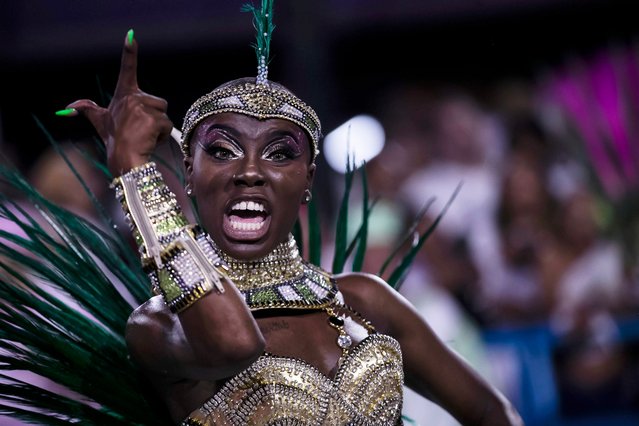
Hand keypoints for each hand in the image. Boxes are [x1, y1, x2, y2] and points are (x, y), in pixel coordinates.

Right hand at [60, 30, 172, 175]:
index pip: (127, 69)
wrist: (123, 159)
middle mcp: (133, 98)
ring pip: (164, 114)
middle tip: (140, 130)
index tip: (131, 34)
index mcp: (124, 94)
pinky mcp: (154, 118)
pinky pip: (167, 125)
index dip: (129, 51)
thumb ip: (87, 110)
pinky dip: (162, 136)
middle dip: (154, 117)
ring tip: (144, 136)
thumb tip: (66, 107)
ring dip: (159, 127)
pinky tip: (150, 141)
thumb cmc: (113, 140)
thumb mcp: (99, 121)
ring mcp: (144, 108)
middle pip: (158, 102)